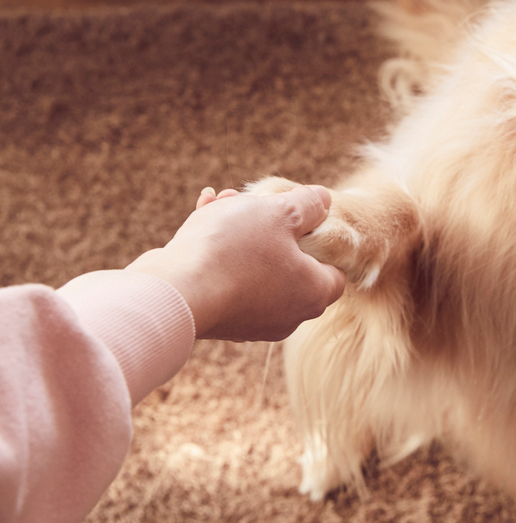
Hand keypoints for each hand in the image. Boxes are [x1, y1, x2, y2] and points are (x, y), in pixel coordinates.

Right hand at [126, 185, 345, 341]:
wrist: (173, 291)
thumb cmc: (235, 251)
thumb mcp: (279, 214)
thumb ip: (307, 205)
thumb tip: (323, 200)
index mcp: (313, 294)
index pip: (334, 271)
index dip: (321, 241)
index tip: (300, 220)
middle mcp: (288, 316)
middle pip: (290, 265)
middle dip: (272, 229)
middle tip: (256, 203)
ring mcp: (251, 322)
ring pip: (254, 267)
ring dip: (241, 232)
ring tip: (224, 201)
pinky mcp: (218, 320)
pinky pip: (227, 278)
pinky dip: (219, 250)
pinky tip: (204, 214)